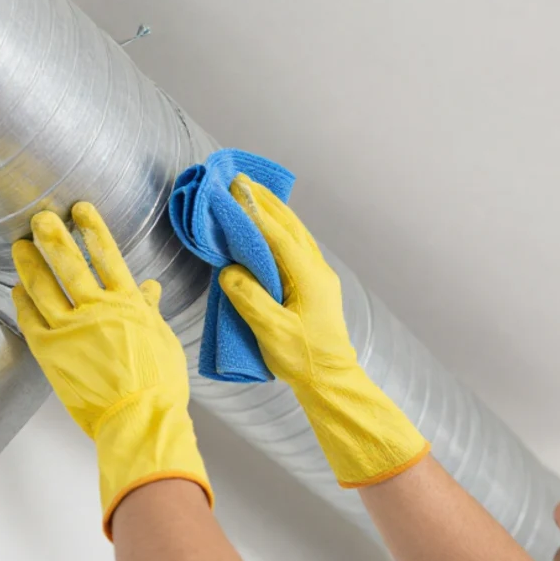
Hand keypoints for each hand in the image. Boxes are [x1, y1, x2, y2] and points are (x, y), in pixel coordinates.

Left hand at [12, 202, 212, 534]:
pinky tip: (15, 289)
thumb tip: (149, 287)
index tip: (80, 209)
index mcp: (127, 303)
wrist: (139, 419)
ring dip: (29, 263)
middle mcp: (96, 309)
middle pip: (69, 262)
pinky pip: (29, 319)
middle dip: (52, 236)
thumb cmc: (158, 385)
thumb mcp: (162, 340)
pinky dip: (21, 301)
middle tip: (39, 219)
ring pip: (43, 286)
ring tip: (19, 246)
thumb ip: (148, 310)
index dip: (92, 229)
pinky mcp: (50, 352)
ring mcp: (70, 329)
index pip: (107, 255)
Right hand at [219, 175, 428, 487]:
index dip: (253, 211)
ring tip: (254, 193)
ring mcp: (319, 277)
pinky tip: (270, 228)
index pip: (275, 235)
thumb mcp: (271, 331)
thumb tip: (228, 271)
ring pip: (296, 234)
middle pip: (290, 225)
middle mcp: (317, 270)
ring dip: (275, 211)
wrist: (331, 381)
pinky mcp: (316, 286)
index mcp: (308, 276)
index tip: (234, 190)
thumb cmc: (302, 358)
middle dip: (265, 201)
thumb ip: (248, 297)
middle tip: (242, 179)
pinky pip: (297, 247)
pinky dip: (281, 230)